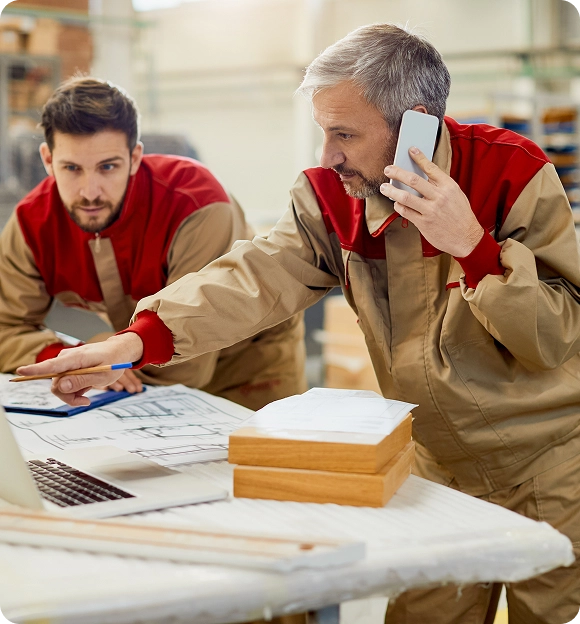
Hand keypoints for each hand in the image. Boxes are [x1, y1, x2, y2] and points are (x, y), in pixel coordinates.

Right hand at [16, 333, 143, 406]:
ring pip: (59, 386)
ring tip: (88, 396)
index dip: (35, 370)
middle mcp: (66, 359)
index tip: (21, 371)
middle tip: (85, 401)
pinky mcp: (68, 369)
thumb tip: (60, 386)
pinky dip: (74, 391)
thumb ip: (81, 380)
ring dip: (72, 395)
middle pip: (56, 383)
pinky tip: (86, 391)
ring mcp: (66, 364)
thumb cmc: (113, 361)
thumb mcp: (102, 375)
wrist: (119, 352)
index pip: (52, 365)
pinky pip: (64, 384)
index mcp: (76, 358)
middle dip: (68, 396)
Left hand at [380, 147, 483, 256]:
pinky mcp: (424, 223)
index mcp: (449, 187)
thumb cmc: (460, 215)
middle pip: (413, 180)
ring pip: (405, 197)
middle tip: (388, 169)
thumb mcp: (455, 195)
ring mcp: (431, 210)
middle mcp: (439, 197)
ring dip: (392, 191)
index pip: (431, 168)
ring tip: (384, 188)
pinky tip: (396, 203)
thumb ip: (440, 186)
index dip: (419, 158)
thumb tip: (421, 177)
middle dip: (398, 173)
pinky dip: (398, 206)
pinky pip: (405, 212)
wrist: (466, 238)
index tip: (410, 150)